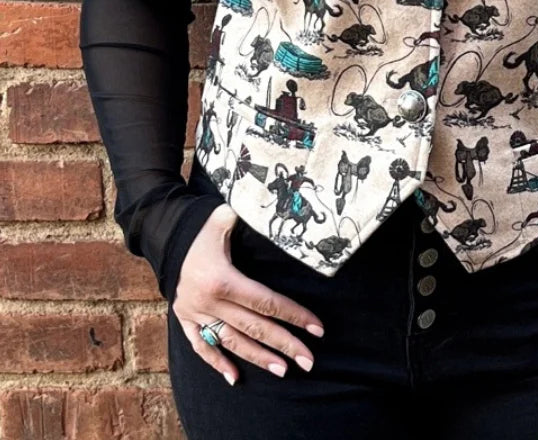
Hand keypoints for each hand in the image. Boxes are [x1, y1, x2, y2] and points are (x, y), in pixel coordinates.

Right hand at [171, 203, 324, 385]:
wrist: (166, 235)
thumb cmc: (202, 226)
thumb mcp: (223, 218)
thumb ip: (247, 217)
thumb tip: (274, 212)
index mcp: (222, 279)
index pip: (266, 302)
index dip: (293, 315)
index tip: (317, 329)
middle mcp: (209, 301)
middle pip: (254, 327)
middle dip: (284, 344)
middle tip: (309, 362)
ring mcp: (195, 313)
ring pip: (231, 341)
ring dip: (258, 358)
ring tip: (283, 371)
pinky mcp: (184, 319)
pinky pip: (201, 347)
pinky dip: (217, 363)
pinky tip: (234, 378)